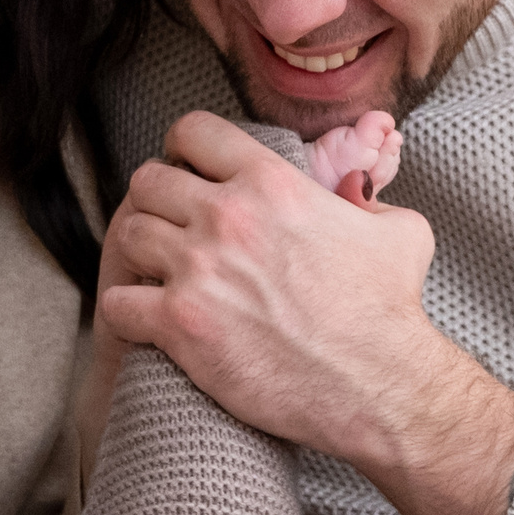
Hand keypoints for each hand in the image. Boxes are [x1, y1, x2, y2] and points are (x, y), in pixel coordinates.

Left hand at [96, 113, 513, 514]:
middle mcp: (228, 216)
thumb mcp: (396, 229)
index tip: (188, 173)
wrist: (379, 382)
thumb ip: (364, 196)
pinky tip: (149, 321)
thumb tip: (355, 187)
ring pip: (127, 235)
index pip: (193, 132)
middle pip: (147, 182)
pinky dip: (127, 311)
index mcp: (272, 181)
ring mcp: (199, 269)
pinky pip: (117, 301)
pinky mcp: (180, 323)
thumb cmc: (390, 310)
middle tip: (171, 229)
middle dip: (155, 202)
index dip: (184, 150)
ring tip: (158, 274)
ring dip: (139, 254)